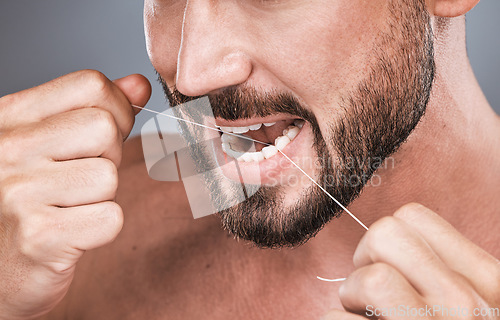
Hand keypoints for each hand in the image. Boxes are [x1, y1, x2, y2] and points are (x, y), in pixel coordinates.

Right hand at [0, 70, 150, 318]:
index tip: (107, 133)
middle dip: (108, 155)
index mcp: (10, 117)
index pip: (90, 85)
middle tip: (80, 178)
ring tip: (69, 207)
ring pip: (109, 176)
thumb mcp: (46, 142)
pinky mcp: (40, 237)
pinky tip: (71, 233)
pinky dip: (101, 228)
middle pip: (104, 128)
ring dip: (101, 196)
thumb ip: (92, 110)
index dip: (116, 108)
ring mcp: (19, 194)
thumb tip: (138, 84)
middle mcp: (7, 149)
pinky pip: (111, 218)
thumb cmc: (24, 201)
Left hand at [322, 203, 499, 319]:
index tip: (391, 268)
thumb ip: (441, 271)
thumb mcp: (472, 304)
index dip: (388, 241)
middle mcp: (467, 307)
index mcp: (489, 283)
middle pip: (383, 234)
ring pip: (366, 279)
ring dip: (351, 300)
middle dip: (366, 260)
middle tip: (371, 295)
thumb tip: (383, 243)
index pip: (412, 217)